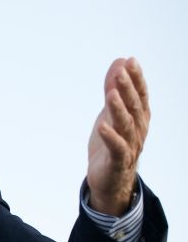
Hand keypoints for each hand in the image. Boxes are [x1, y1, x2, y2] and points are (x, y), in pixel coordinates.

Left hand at [86, 57, 150, 215]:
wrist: (109, 180)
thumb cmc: (111, 143)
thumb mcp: (110, 113)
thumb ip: (113, 89)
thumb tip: (119, 62)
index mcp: (138, 118)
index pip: (140, 95)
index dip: (136, 79)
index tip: (130, 61)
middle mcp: (137, 131)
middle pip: (134, 107)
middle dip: (128, 89)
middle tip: (121, 72)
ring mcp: (129, 146)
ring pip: (126, 125)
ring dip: (119, 109)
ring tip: (111, 94)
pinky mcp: (117, 162)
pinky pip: (116, 148)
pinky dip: (110, 137)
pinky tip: (102, 126)